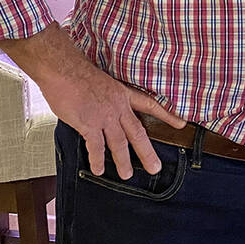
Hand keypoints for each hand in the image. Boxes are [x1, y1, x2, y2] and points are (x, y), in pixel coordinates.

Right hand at [40, 63, 186, 179]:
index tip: (181, 123)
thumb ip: (108, 98)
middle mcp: (118, 106)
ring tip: (126, 175)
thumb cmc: (77, 72)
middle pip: (137, 132)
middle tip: (154, 168)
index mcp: (123, 94)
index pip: (150, 105)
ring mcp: (105, 116)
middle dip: (147, 152)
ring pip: (119, 143)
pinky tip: (98, 169)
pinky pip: (96, 146)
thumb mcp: (102, 81)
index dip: (166, 115)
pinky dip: (97, 159)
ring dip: (123, 161)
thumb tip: (105, 109)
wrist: (63, 68)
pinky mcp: (89, 123)